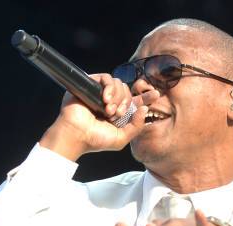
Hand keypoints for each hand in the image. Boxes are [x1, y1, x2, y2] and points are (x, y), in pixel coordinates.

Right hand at [39, 73, 159, 160]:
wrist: (76, 135)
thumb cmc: (95, 140)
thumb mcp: (121, 138)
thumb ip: (136, 126)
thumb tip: (144, 108)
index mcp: (117, 113)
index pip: (135, 101)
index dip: (146, 97)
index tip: (156, 94)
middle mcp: (109, 101)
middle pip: (127, 91)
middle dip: (126, 102)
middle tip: (117, 114)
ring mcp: (99, 92)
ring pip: (119, 84)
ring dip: (117, 97)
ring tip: (108, 110)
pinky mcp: (90, 84)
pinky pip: (106, 78)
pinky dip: (109, 88)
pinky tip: (104, 99)